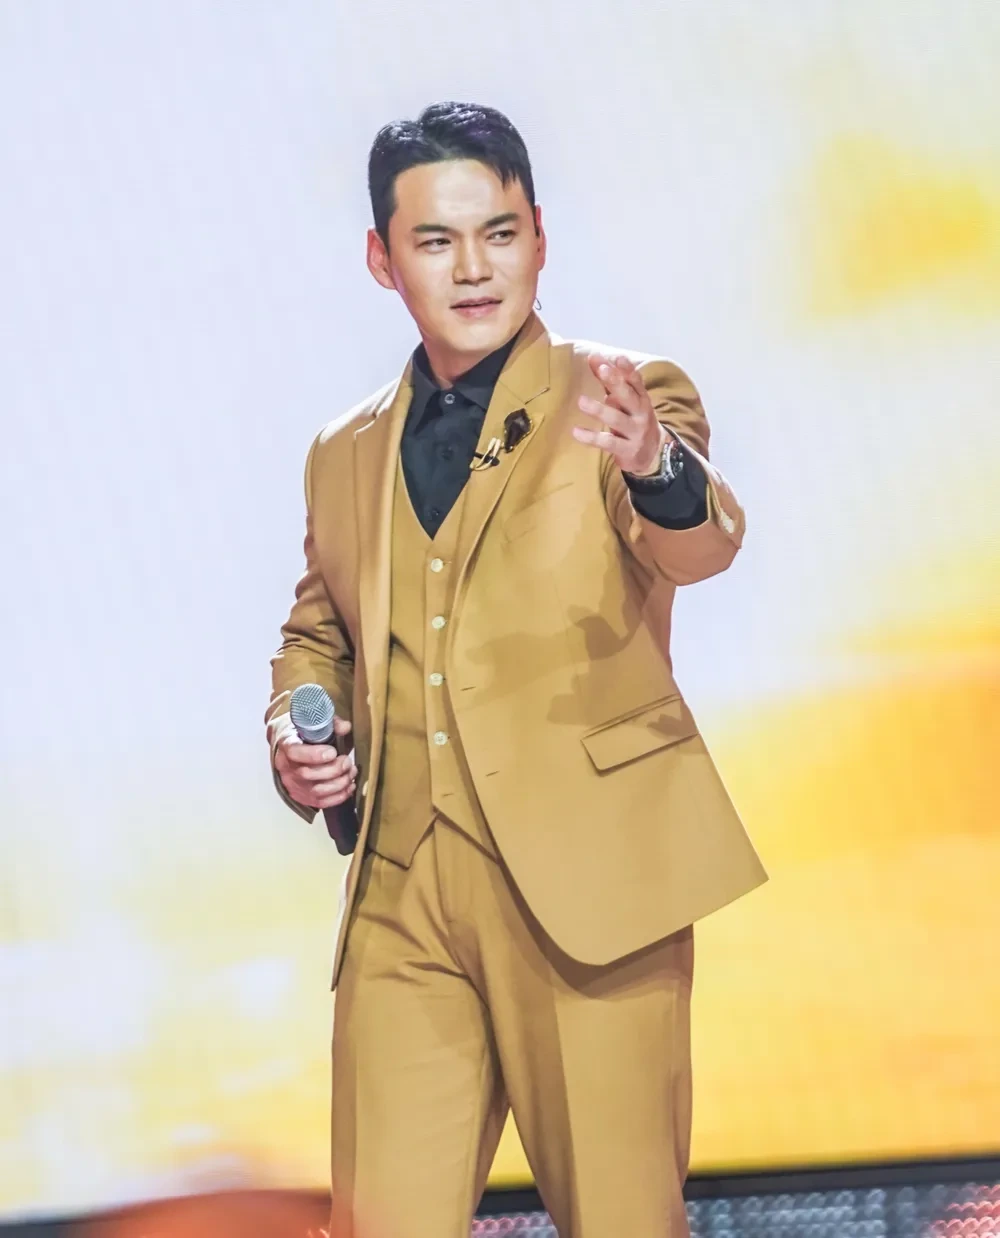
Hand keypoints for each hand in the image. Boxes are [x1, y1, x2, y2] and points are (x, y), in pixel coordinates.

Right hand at [275, 718, 355, 809]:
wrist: (292, 746)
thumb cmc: (305, 734)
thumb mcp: (315, 723)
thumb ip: (332, 724)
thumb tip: (346, 727)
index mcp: (286, 744)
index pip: (295, 752)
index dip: (314, 754)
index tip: (333, 752)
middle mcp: (286, 767)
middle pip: (307, 774)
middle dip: (333, 769)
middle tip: (347, 761)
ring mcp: (292, 784)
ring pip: (316, 791)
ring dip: (339, 783)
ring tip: (351, 772)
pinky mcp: (301, 796)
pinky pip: (321, 802)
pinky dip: (339, 796)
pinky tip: (349, 786)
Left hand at [572, 355, 666, 475]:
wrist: (652, 453)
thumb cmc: (633, 420)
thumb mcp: (626, 402)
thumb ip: (609, 381)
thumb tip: (593, 358)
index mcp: (641, 399)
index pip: (636, 381)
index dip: (627, 369)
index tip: (617, 357)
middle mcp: (641, 414)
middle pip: (628, 396)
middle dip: (616, 382)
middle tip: (602, 370)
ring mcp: (635, 432)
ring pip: (617, 419)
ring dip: (599, 410)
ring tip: (581, 401)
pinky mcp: (626, 450)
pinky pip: (607, 442)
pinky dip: (591, 437)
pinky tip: (576, 432)